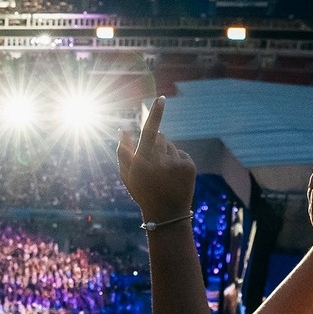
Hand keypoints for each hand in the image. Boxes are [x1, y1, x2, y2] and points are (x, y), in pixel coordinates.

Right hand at [116, 96, 193, 224]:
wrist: (167, 214)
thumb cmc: (143, 192)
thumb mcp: (127, 175)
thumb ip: (123, 152)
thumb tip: (123, 130)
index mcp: (143, 162)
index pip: (150, 132)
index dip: (156, 114)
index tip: (161, 99)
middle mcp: (161, 161)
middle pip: (159, 136)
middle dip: (154, 143)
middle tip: (151, 163)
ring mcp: (177, 163)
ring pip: (169, 145)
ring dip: (165, 153)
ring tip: (163, 173)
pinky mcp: (189, 165)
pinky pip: (180, 153)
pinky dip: (176, 160)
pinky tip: (173, 175)